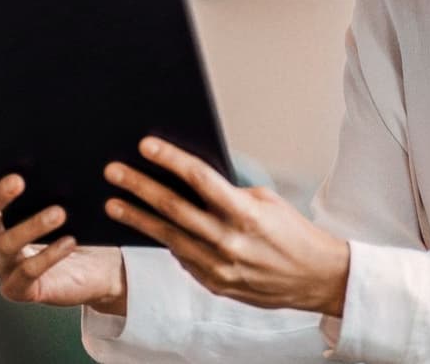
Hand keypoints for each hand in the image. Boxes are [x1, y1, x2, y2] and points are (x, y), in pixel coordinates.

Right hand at [0, 153, 127, 313]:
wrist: (98, 270)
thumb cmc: (76, 230)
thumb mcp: (62, 204)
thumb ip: (47, 186)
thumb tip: (46, 154)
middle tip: (18, 180)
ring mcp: (4, 267)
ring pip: (6, 245)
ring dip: (32, 226)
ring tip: (59, 213)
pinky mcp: (20, 290)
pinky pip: (28, 273)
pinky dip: (49, 256)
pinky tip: (69, 242)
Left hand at [104, 137, 351, 315]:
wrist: (315, 278)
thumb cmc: (293, 233)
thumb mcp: (267, 202)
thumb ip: (230, 194)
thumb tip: (192, 182)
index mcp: (246, 213)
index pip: (200, 179)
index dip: (171, 160)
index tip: (145, 145)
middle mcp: (229, 241)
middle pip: (174, 209)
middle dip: (140, 188)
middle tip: (114, 172)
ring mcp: (219, 266)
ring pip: (169, 237)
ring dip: (138, 219)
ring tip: (114, 204)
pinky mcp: (215, 284)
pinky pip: (183, 259)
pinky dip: (165, 242)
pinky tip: (147, 228)